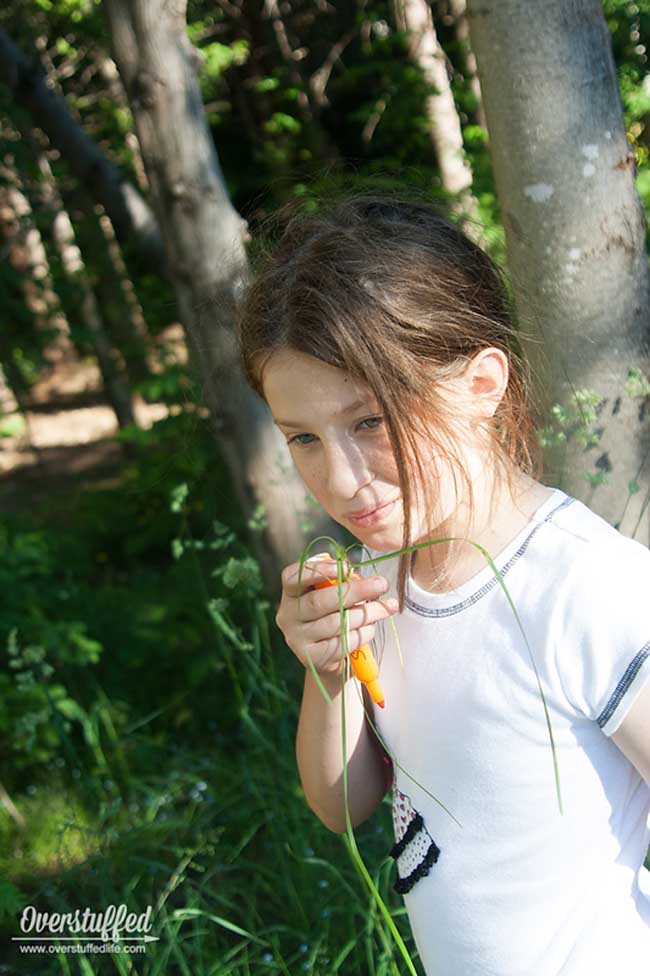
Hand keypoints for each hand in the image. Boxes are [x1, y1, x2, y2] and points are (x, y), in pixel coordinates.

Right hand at [275, 553, 398, 673]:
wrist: (330, 656)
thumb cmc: (333, 614)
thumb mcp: (333, 593)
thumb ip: (339, 579)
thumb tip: (353, 574)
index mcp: (290, 593)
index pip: (293, 577)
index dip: (318, 570)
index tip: (346, 567)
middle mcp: (287, 616)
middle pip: (319, 601)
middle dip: (355, 591)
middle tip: (381, 584)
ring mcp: (297, 639)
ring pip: (335, 623)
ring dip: (366, 613)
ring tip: (387, 607)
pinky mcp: (312, 658)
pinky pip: (342, 643)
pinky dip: (362, 633)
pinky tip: (371, 627)